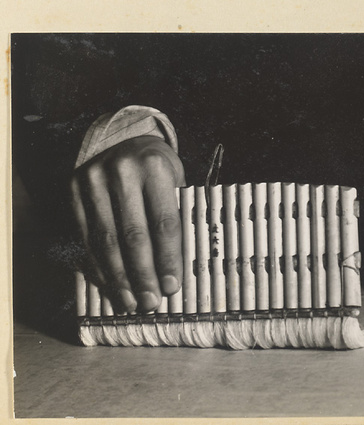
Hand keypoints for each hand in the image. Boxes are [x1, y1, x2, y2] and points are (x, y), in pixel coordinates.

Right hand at [71, 136, 185, 312]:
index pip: (164, 223)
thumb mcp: (177, 182)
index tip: (172, 287)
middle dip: (143, 275)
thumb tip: (175, 270)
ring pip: (106, 240)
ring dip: (119, 277)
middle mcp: (122, 172)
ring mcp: (93, 180)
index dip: (168, 259)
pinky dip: (98, 264)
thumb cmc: (158, 170)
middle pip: (134, 235)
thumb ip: (178, 216)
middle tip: (150, 303)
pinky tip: (110, 284)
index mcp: (155, 168)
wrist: (124, 141)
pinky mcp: (74, 190)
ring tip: (130, 302)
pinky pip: (86, 236)